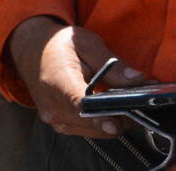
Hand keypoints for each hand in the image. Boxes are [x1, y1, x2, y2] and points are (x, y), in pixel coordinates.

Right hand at [8, 16, 150, 139]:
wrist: (33, 52)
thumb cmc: (60, 44)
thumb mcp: (87, 43)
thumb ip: (111, 63)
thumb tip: (137, 79)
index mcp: (58, 81)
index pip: (79, 105)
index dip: (99, 116)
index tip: (116, 122)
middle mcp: (53, 106)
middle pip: (90, 122)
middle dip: (119, 118)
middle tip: (142, 107)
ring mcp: (55, 118)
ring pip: (92, 131)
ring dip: (113, 122)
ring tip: (132, 107)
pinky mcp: (60, 123)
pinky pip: (86, 130)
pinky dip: (102, 123)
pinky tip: (116, 111)